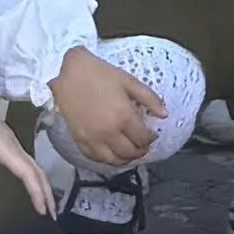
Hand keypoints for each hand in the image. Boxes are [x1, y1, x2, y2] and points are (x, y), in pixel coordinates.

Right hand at [51, 47, 160, 166]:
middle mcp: (108, 132)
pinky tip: (111, 154)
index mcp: (124, 117)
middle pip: (129, 152)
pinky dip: (106, 160)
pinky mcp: (79, 140)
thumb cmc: (99, 74)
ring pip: (112, 160)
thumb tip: (165, 114)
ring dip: (125, 160)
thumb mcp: (129, 81)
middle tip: (144, 146)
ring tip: (130, 153)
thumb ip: (150, 99)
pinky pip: (94, 158)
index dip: (151, 139)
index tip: (152, 135)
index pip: (143, 138)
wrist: (68, 73)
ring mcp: (92, 138)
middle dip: (141, 151)